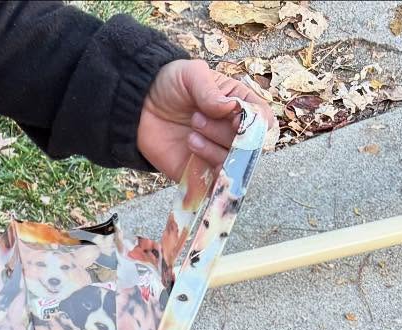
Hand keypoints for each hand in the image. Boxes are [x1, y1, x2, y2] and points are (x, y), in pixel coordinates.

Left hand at [137, 58, 275, 178]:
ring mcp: (216, 154)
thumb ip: (211, 91)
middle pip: (248, 145)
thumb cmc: (170, 85)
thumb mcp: (192, 74)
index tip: (234, 117)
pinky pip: (214, 184)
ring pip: (231, 164)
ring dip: (212, 148)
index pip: (262, 120)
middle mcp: (231, 132)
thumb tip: (231, 109)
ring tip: (190, 133)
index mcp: (237, 105)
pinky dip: (207, 171)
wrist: (139, 106)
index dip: (254, 122)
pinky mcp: (198, 174)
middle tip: (196, 119)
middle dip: (224, 133)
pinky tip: (192, 148)